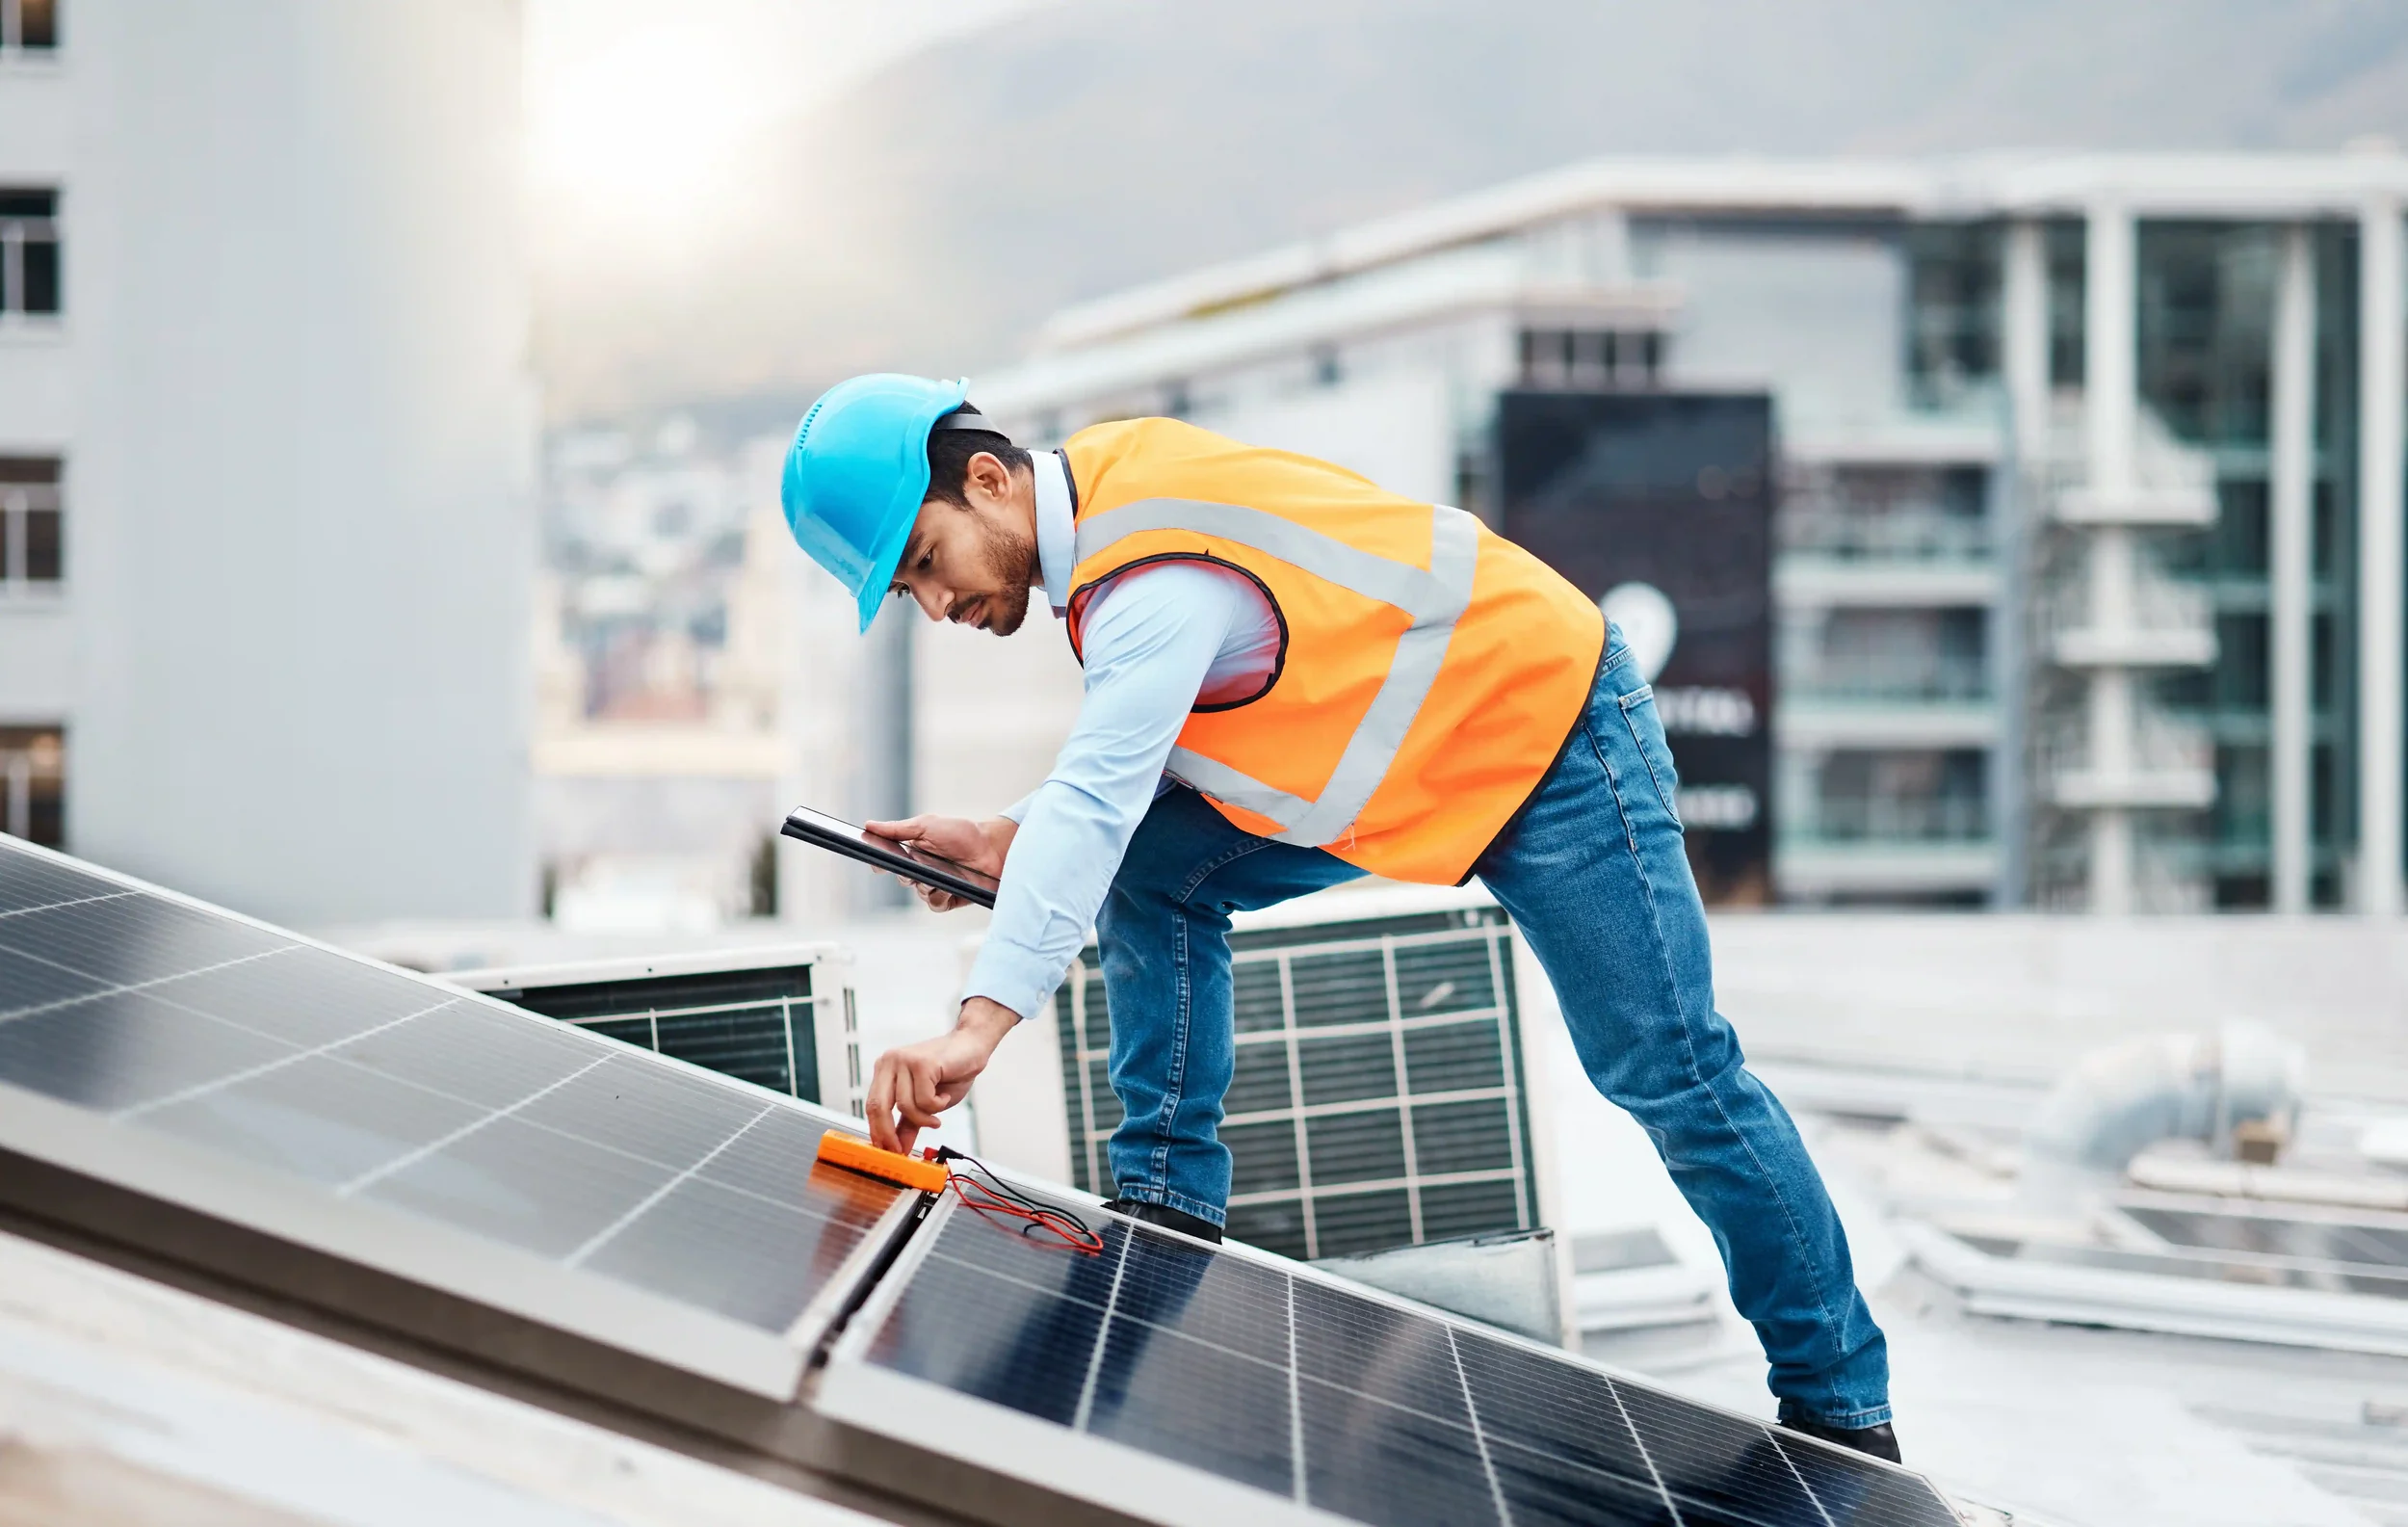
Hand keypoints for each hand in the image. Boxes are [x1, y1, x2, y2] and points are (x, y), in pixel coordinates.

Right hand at [863, 813, 1015, 910]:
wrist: (992, 847)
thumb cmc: (962, 833)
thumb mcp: (927, 826)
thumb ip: (898, 829)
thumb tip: (869, 825)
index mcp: (913, 852)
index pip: (888, 861)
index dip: (880, 863)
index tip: (878, 862)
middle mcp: (922, 870)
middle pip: (902, 879)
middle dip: (907, 873)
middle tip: (915, 866)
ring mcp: (936, 885)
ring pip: (919, 893)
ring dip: (926, 885)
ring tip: (937, 875)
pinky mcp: (950, 898)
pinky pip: (935, 904)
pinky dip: (939, 896)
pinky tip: (947, 887)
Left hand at [866, 998, 1019, 1153]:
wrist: (973, 1046)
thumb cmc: (951, 1071)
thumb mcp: (926, 1102)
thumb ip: (909, 1122)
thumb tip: (900, 1148)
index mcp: (885, 1070)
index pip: (872, 1106)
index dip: (878, 1132)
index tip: (887, 1151)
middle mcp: (889, 1062)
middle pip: (878, 1106)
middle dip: (888, 1133)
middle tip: (901, 1149)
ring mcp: (904, 1060)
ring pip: (905, 1106)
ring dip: (925, 1118)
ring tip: (937, 1114)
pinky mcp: (921, 1063)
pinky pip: (924, 1100)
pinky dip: (937, 1105)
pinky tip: (945, 1096)